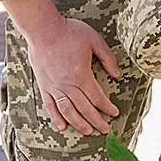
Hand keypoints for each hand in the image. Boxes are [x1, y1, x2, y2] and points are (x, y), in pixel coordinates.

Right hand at [27, 17, 119, 135]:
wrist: (43, 29)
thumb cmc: (70, 32)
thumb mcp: (95, 41)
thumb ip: (108, 59)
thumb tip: (117, 75)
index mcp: (82, 75)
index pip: (97, 97)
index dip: (107, 107)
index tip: (114, 113)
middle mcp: (67, 85)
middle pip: (84, 108)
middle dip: (96, 120)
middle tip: (105, 129)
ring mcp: (54, 86)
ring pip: (67, 111)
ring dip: (78, 123)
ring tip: (88, 132)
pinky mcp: (43, 85)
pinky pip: (49, 106)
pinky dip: (56, 118)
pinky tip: (61, 127)